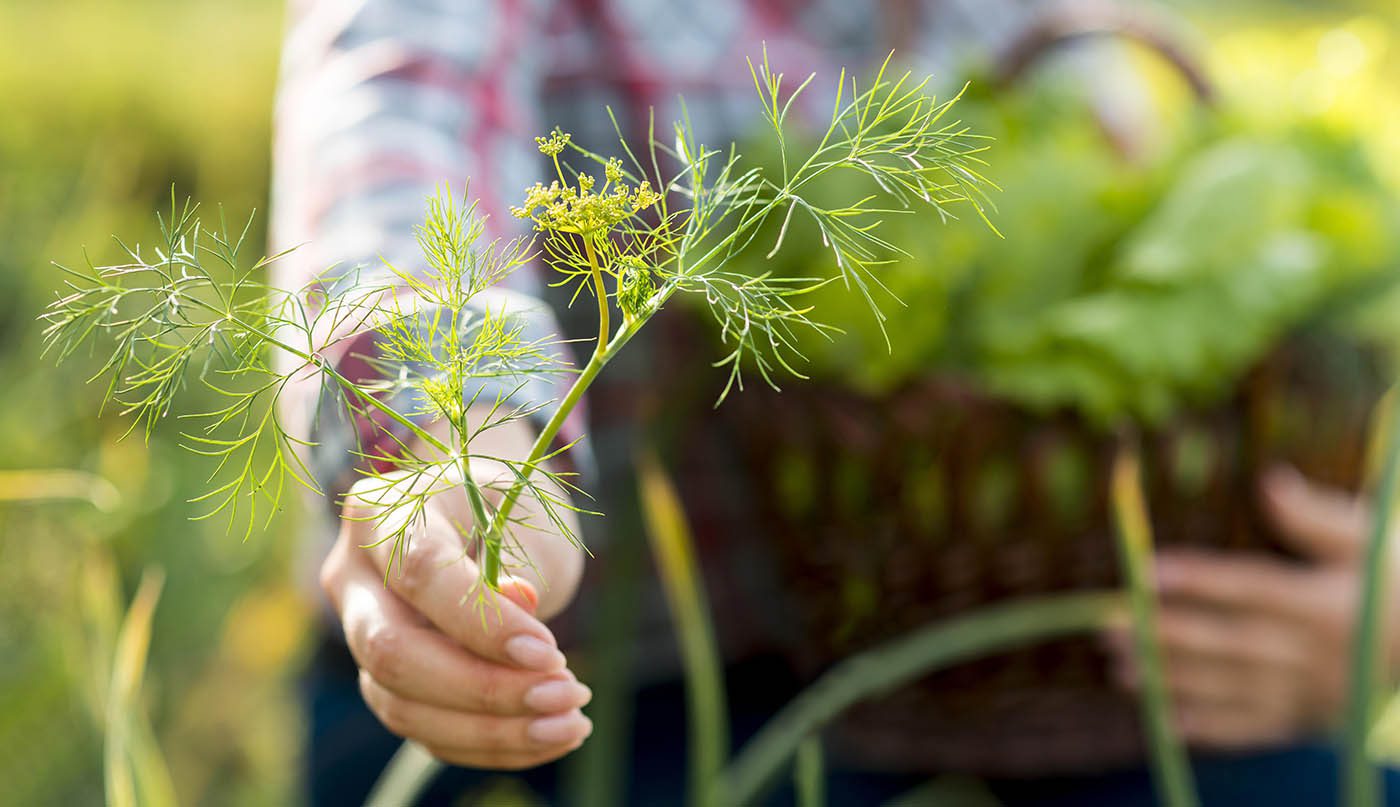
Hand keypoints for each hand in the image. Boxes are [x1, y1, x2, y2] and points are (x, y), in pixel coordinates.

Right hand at [320, 456, 591, 769]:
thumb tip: (521, 616)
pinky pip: (426, 732)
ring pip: (403, 707)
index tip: (548, 652)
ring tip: (571, 722)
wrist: (483, 518)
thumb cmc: (505, 508)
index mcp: (382, 514)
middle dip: (483, 689)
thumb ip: (516, 559)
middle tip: (565, 693)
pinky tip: (551, 736)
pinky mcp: (384, 683)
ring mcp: (360, 636)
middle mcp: (353, 578)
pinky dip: (492, 745)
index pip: (421, 575)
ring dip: (494, 731)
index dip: (483, 624)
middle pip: (392, 653)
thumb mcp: (519, 513)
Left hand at [1104, 465, 1394, 749]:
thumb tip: (1270, 480)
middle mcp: (1314, 653)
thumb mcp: (1371, 543)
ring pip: (1233, 689)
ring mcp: (1311, 693)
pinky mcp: (1310, 720)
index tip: (1146, 571)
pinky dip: (1210, 728)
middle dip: (1166, 636)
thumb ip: (1317, 519)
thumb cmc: (1399, 584)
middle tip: (1107, 628)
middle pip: (1229, 643)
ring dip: (1174, 682)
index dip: (1198, 580)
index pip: (1251, 589)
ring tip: (1121, 670)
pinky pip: (1255, 729)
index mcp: (1325, 604)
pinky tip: (1165, 720)